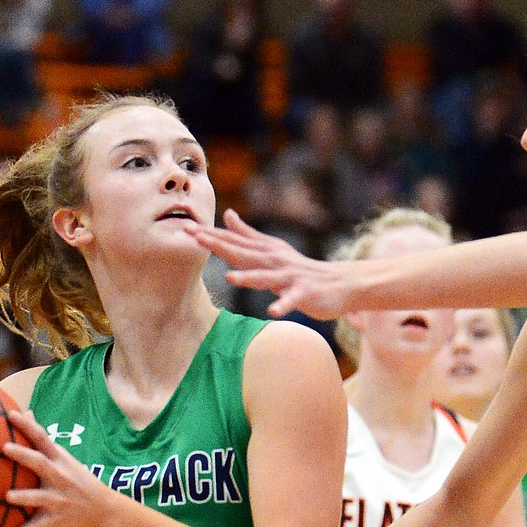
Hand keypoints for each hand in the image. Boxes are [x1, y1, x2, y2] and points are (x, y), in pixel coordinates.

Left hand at [2, 409, 117, 526]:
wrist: (102, 510)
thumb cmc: (77, 480)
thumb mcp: (64, 458)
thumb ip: (42, 440)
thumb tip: (26, 413)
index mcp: (60, 460)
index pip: (42, 439)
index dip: (28, 426)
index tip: (11, 414)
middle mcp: (59, 477)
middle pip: (40, 464)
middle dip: (23, 456)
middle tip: (5, 448)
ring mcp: (58, 498)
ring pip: (39, 497)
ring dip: (24, 497)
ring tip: (7, 496)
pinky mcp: (54, 518)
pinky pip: (36, 526)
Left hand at [187, 210, 352, 319]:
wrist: (339, 283)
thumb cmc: (301, 269)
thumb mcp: (272, 248)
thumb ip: (248, 234)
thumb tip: (227, 214)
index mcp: (265, 251)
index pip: (234, 242)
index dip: (211, 235)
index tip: (187, 229)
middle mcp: (275, 260)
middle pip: (243, 253)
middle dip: (220, 246)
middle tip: (196, 238)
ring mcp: (290, 276)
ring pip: (266, 277)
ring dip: (248, 277)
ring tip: (230, 277)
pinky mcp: (304, 293)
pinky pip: (291, 300)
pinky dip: (282, 305)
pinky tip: (272, 312)